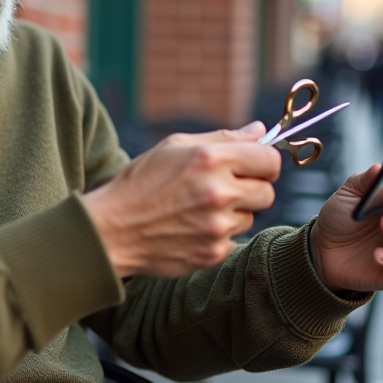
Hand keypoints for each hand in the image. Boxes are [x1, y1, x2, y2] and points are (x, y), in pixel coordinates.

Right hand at [82, 123, 281, 277]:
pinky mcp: (213, 253)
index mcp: (211, 159)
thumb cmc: (140, 182)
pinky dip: (218, 234)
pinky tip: (191, 227)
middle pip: (268, 192)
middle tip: (223, 188)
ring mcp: (217, 226)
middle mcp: (219, 192)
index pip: (270, 159)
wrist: (112, 229)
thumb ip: (223, 137)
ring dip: (233, 213)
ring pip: (251, 217)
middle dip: (251, 188)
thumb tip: (260, 130)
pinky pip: (233, 240)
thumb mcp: (174, 146)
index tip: (252, 166)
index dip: (263, 162)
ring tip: (198, 208)